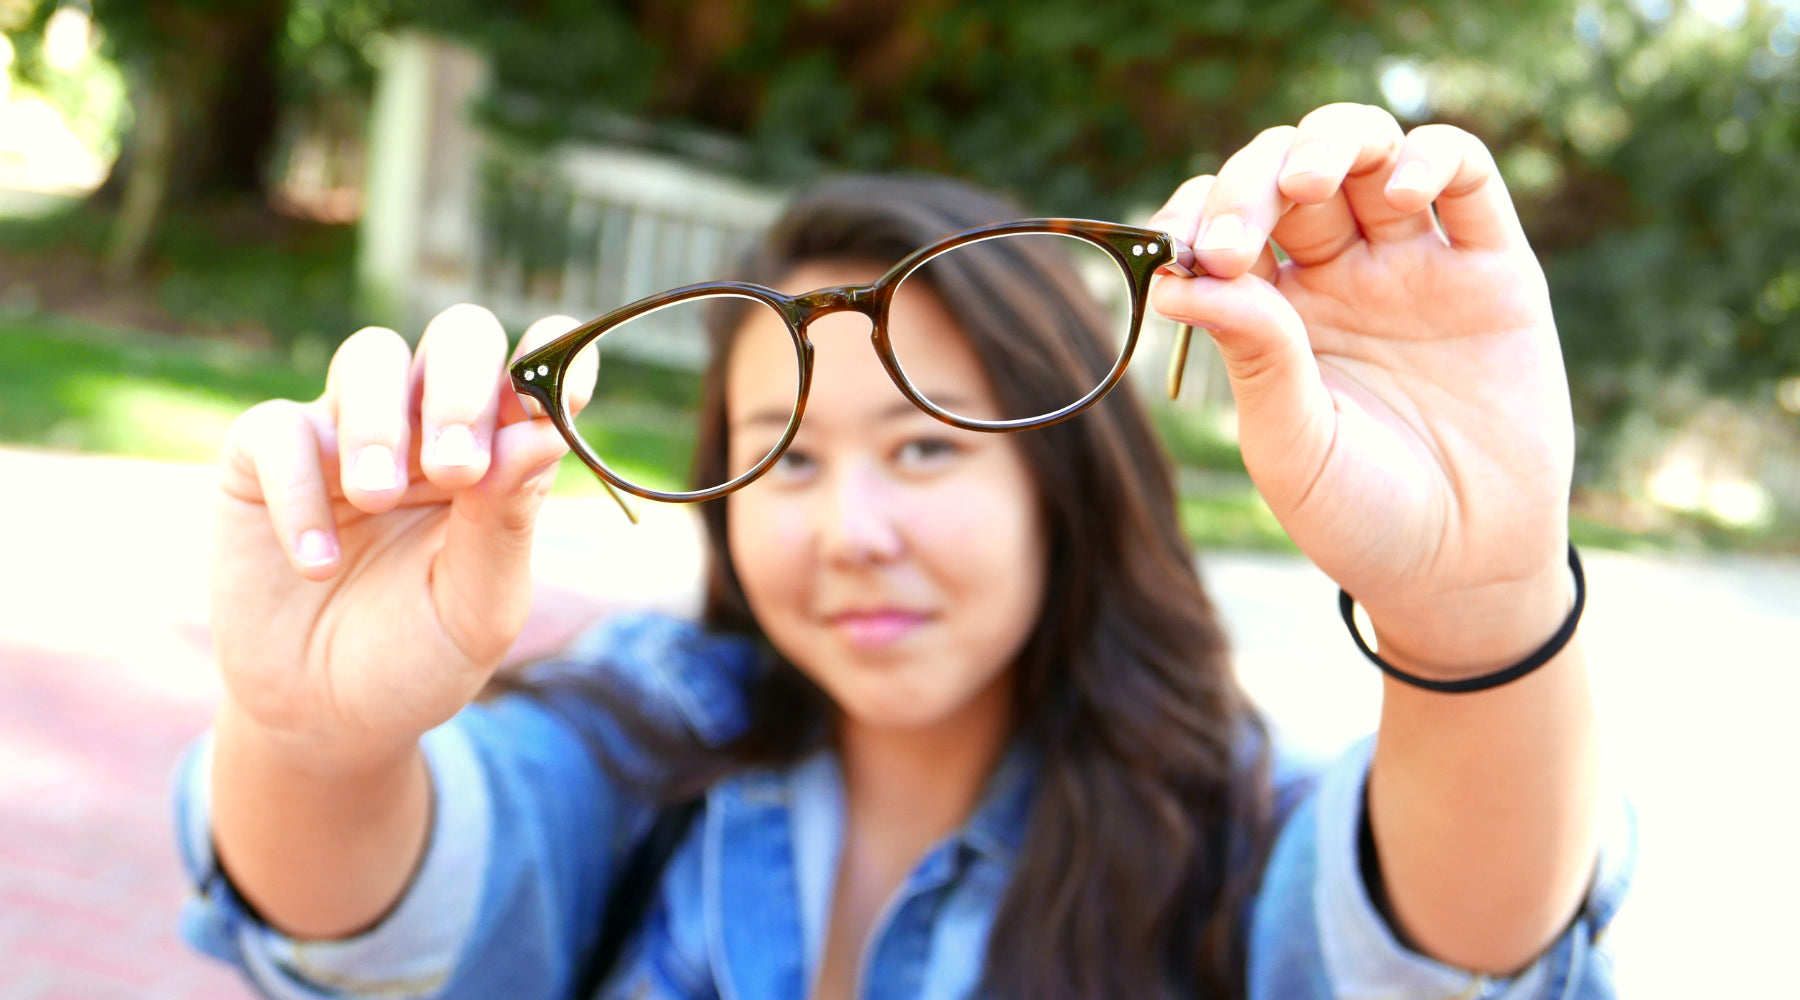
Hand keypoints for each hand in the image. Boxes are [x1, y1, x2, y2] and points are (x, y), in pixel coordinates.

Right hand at [209, 305, 595, 765]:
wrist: (326, 718)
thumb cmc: (418, 651)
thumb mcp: (478, 604)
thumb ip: (507, 521)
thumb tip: (542, 434)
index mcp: (499, 452)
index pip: (535, 376)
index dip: (553, 360)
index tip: (561, 382)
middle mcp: (427, 424)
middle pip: (457, 339)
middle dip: (462, 388)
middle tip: (456, 467)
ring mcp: (347, 432)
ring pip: (370, 357)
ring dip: (380, 422)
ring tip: (379, 498)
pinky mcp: (263, 459)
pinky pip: (279, 430)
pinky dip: (297, 488)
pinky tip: (318, 561)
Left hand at [1148, 104, 1574, 674]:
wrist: (1464, 571)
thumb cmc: (1360, 516)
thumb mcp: (1290, 442)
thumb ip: (1253, 353)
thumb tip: (1177, 279)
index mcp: (1272, 312)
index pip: (1222, 223)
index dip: (1196, 216)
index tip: (1180, 250)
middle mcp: (1337, 274)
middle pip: (1287, 174)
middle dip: (1253, 183)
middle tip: (1238, 237)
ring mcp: (1413, 264)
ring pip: (1368, 152)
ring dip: (1330, 142)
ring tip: (1308, 182)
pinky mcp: (1492, 268)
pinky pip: (1463, 177)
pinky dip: (1430, 158)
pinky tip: (1401, 192)